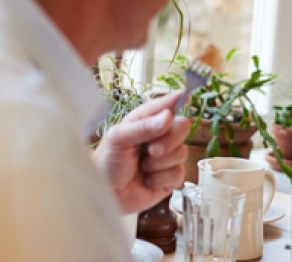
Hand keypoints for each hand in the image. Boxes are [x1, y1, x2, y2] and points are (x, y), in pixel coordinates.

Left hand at [92, 92, 189, 213]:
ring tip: (142, 168)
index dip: (177, 100)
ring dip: (160, 163)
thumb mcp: (118, 140)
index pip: (165, 106)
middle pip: (182, 127)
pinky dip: (161, 179)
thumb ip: (143, 127)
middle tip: (152, 151)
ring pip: (182, 152)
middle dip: (170, 140)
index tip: (186, 95)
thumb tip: (168, 116)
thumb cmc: (106, 164)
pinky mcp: (170, 177)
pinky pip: (179, 173)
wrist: (105, 195)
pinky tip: (147, 180)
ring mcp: (166, 157)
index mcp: (144, 121)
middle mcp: (158, 137)